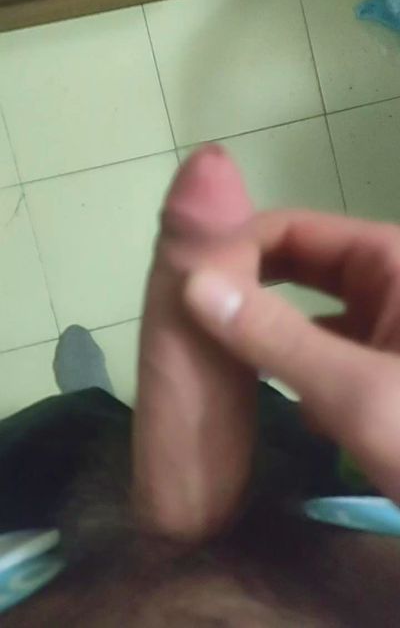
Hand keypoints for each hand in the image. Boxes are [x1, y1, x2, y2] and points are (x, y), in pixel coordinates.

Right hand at [185, 210, 399, 501]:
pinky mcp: (390, 370)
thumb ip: (274, 339)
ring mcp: (392, 328)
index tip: (186, 297)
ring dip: (268, 335)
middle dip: (247, 291)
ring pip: (310, 313)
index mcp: (392, 261)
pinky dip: (298, 370)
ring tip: (216, 364)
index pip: (290, 230)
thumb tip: (191, 284)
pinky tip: (277, 406)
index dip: (235, 252)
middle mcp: (391, 282)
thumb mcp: (359, 395)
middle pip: (297, 267)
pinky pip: (329, 352)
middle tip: (193, 328)